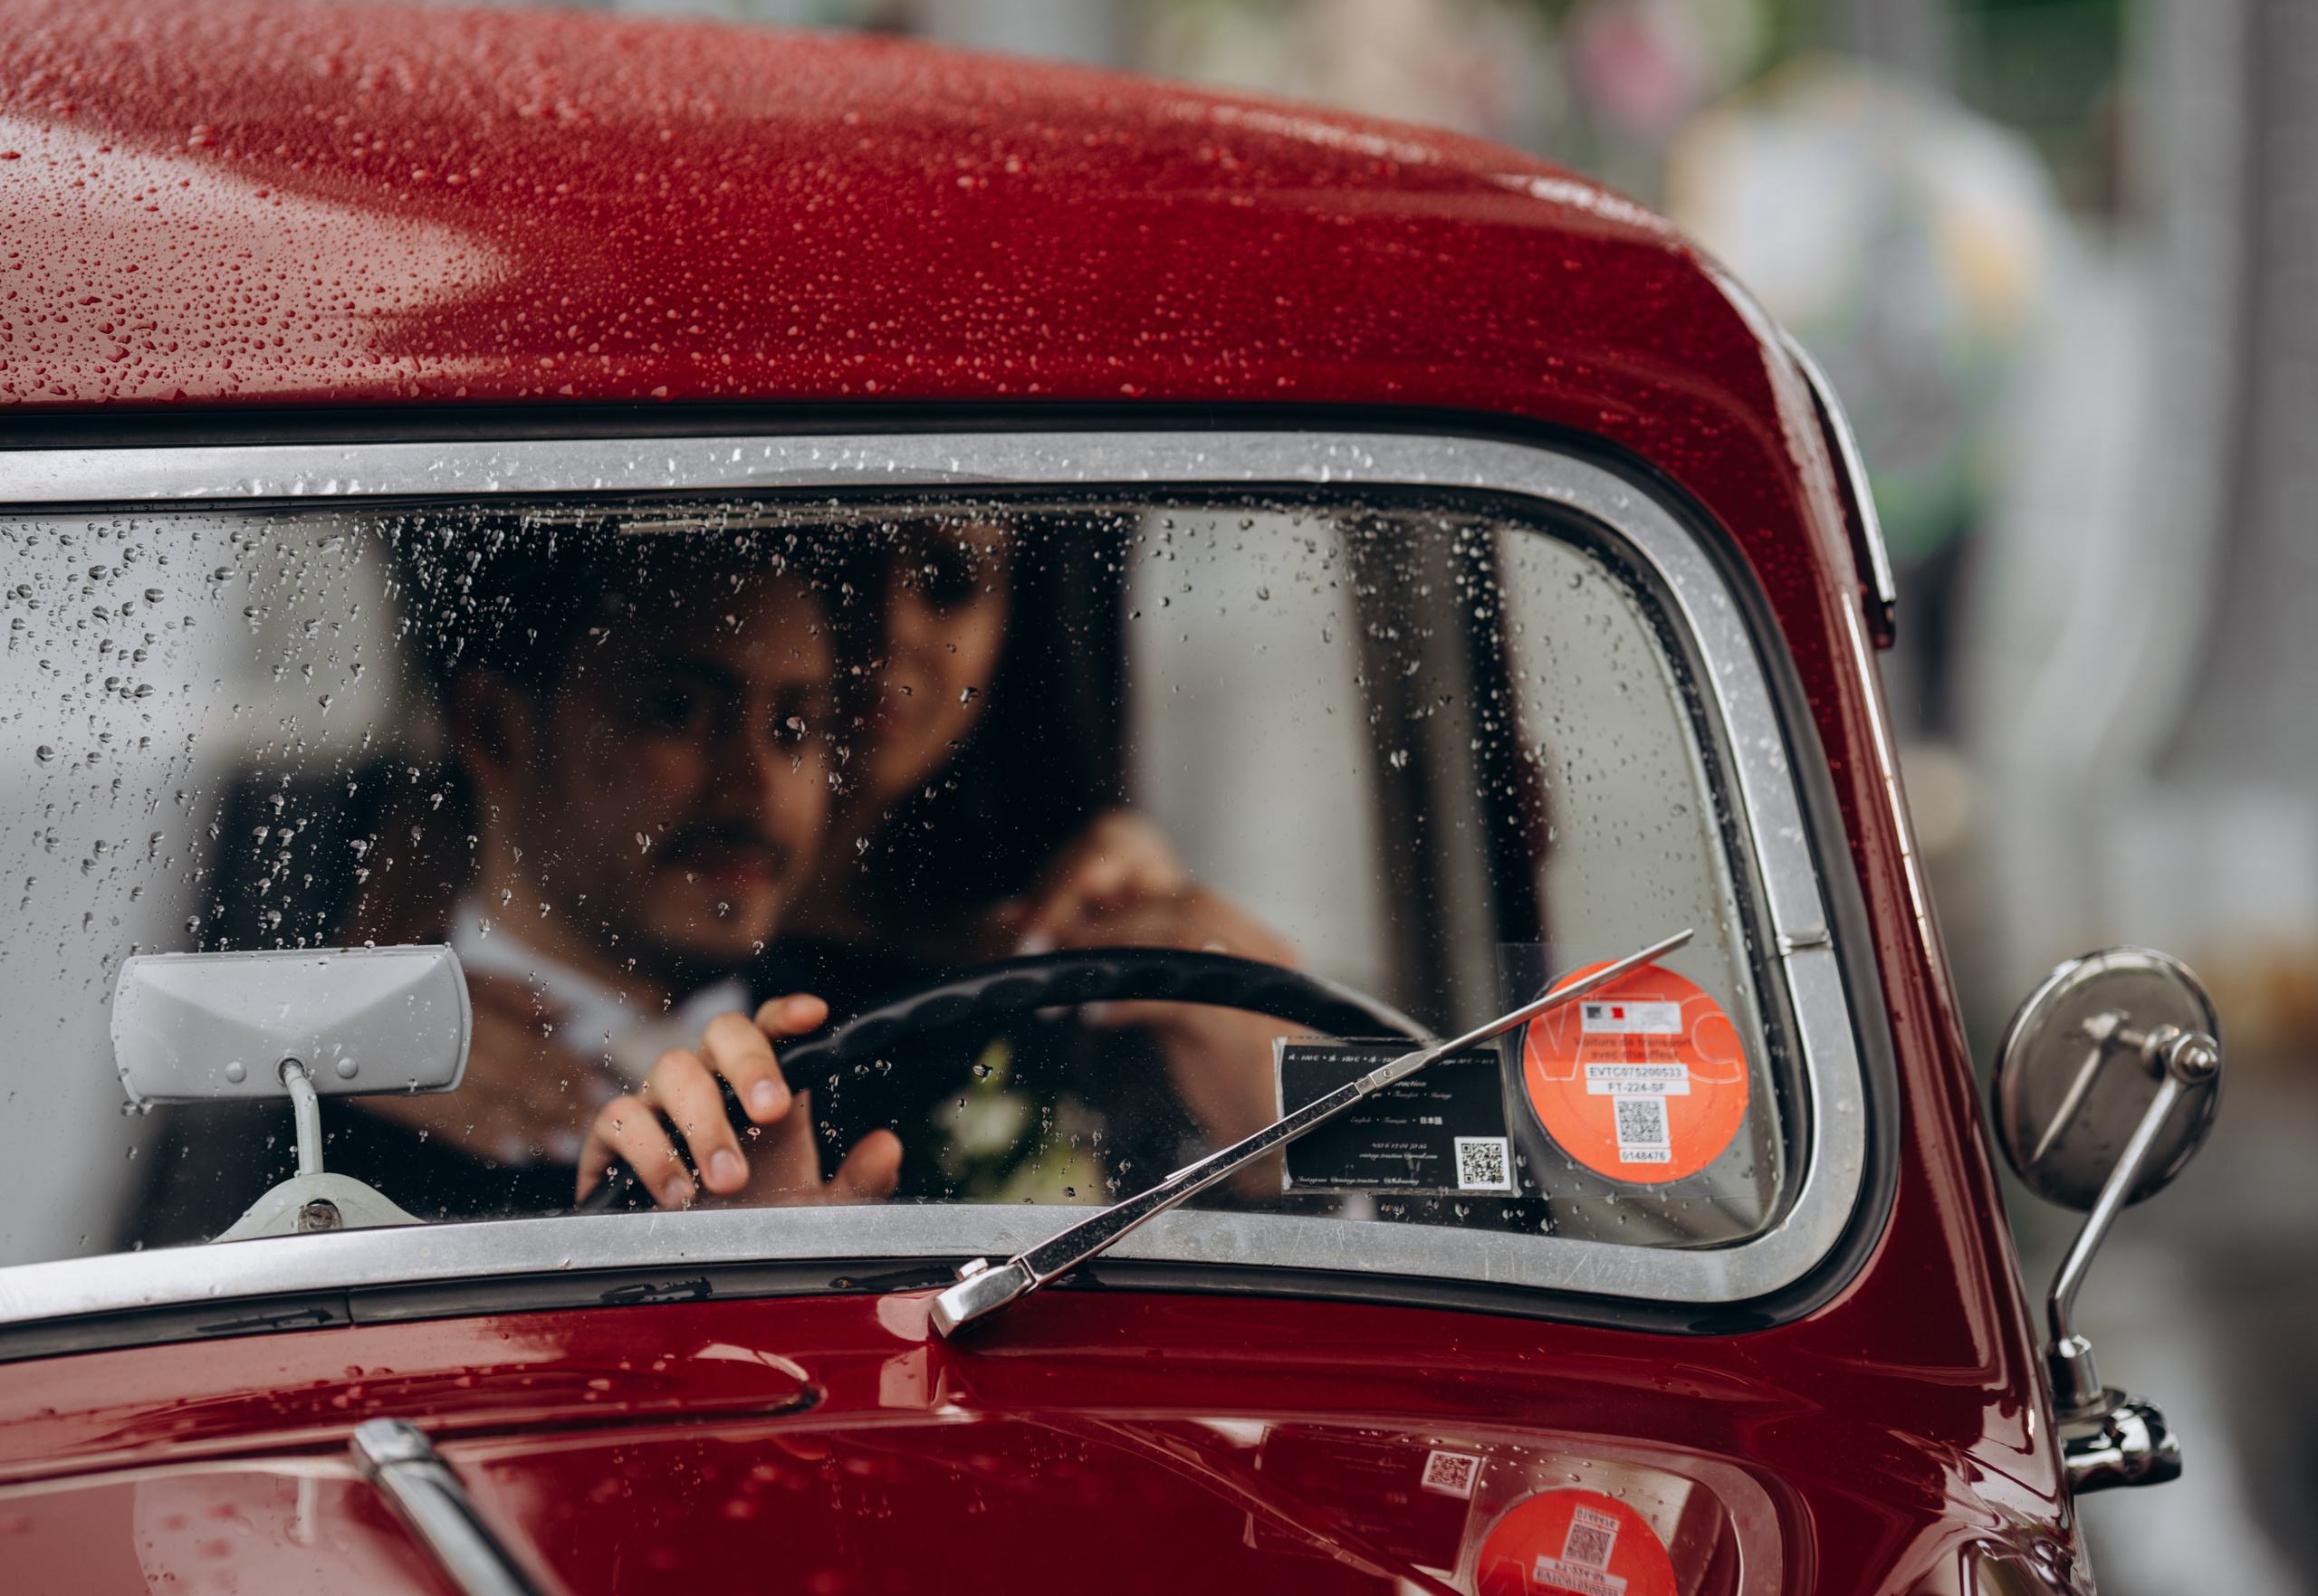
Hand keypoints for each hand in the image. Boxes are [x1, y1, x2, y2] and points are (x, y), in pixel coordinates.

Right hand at [361, 974, 606, 1165]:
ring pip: (487, 1106)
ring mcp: (429, 1077)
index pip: (529, 1044)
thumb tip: (563, 1010)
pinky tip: (511, 1153)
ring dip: (529, 1128)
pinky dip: (483, 1139)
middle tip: (590, 1124)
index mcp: (472, 1014)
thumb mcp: (463, 975)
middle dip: (557, 1104)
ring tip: (562, 1145)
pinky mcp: (408, 1103)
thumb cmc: (408, 986)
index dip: (568, 1067)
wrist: (340, 1005)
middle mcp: (453, 1046)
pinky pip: (451, 1125)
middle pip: (515, 1080)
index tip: (599, 1085)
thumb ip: (515, 995)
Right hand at [576, 995, 902, 1208]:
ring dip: (704, 1123)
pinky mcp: (612, 1141)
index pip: (771, 1030)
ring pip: (670, 1069)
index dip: (787, 1015)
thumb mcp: (818, 1213)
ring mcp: (660, 1108)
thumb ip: (859, 1183)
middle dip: (749, 1064)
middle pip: (722, 1031)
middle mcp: (710, 1086)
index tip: (815, 1014)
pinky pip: (619, 1118)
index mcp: (761, 1091)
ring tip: (728, 1180)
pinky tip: (676, 1194)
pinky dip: (649, 1151)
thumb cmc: (757, 1228)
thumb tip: (889, 1146)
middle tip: (771, 1112)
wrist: (690, 1277)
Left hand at [1001, 810, 1298, 1158]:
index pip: (1195, 899)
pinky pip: (1171, 999)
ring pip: (1178, 941)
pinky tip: (1094, 1015)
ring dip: (1117, 953)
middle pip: (1185, 908)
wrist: (1278, 1138)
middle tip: (1070, 941)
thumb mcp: (1203, 1011)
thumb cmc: (1238, 1078)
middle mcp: (1266, 963)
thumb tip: (1108, 941)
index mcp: (1263, 951)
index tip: (1087, 919)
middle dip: (1119, 919)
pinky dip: (1124, 1002)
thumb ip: (1167, 973)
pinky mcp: (1237, 1034)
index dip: (1135, 904)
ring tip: (1078, 977)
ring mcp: (1255, 995)